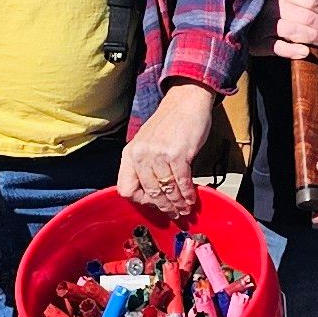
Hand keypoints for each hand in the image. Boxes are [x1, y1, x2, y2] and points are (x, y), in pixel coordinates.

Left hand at [118, 81, 218, 220]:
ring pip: (166, 190)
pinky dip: (187, 193)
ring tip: (185, 209)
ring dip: (178, 203)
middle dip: (164, 207)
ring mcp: (158, 154)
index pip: (126, 189)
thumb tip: (155, 196)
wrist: (185, 101)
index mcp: (130, 154)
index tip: (154, 204)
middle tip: (174, 214)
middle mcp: (141, 154)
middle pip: (148, 193)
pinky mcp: (177, 153)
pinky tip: (191, 198)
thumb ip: (146, 167)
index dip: (140, 201)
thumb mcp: (147, 144)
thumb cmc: (169, 124)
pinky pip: (181, 182)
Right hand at [256, 0, 317, 60]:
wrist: (247, 19)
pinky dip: (292, 50)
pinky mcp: (257, 43)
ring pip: (293, 31)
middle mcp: (271, 6)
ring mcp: (263, 25)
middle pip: (305, 17)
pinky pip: (277, 48)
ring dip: (314, 37)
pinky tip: (305, 52)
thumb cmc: (280, 6)